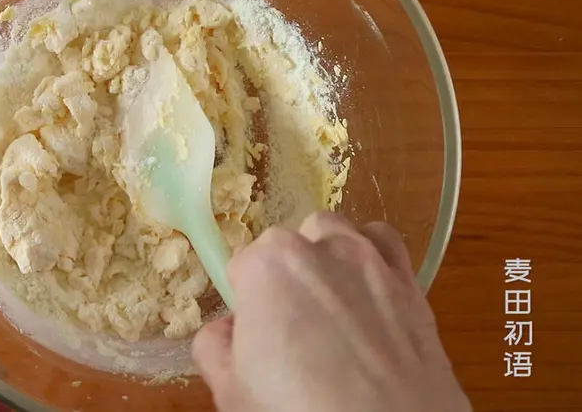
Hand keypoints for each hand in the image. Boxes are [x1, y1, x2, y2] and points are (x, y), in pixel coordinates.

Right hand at [193, 212, 471, 411]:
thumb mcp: (232, 391)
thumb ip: (215, 348)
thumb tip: (225, 330)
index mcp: (267, 266)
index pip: (242, 266)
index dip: (246, 302)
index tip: (255, 334)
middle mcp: (319, 249)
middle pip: (287, 245)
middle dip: (284, 277)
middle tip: (289, 329)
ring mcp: (369, 261)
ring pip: (334, 234)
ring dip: (324, 257)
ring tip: (327, 307)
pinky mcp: (409, 281)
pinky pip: (383, 243)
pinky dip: (370, 255)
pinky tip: (365, 292)